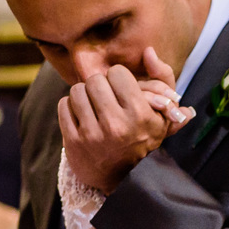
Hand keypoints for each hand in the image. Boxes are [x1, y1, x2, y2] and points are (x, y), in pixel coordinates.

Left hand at [58, 49, 194, 192]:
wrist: (124, 177)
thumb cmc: (144, 136)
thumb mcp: (164, 111)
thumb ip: (164, 77)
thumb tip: (148, 51)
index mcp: (139, 115)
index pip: (117, 73)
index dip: (119, 79)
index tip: (122, 90)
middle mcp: (116, 124)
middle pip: (96, 80)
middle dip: (101, 86)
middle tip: (106, 97)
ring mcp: (92, 134)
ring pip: (77, 90)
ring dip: (85, 95)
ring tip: (94, 106)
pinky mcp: (73, 141)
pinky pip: (64, 105)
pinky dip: (71, 108)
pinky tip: (83, 117)